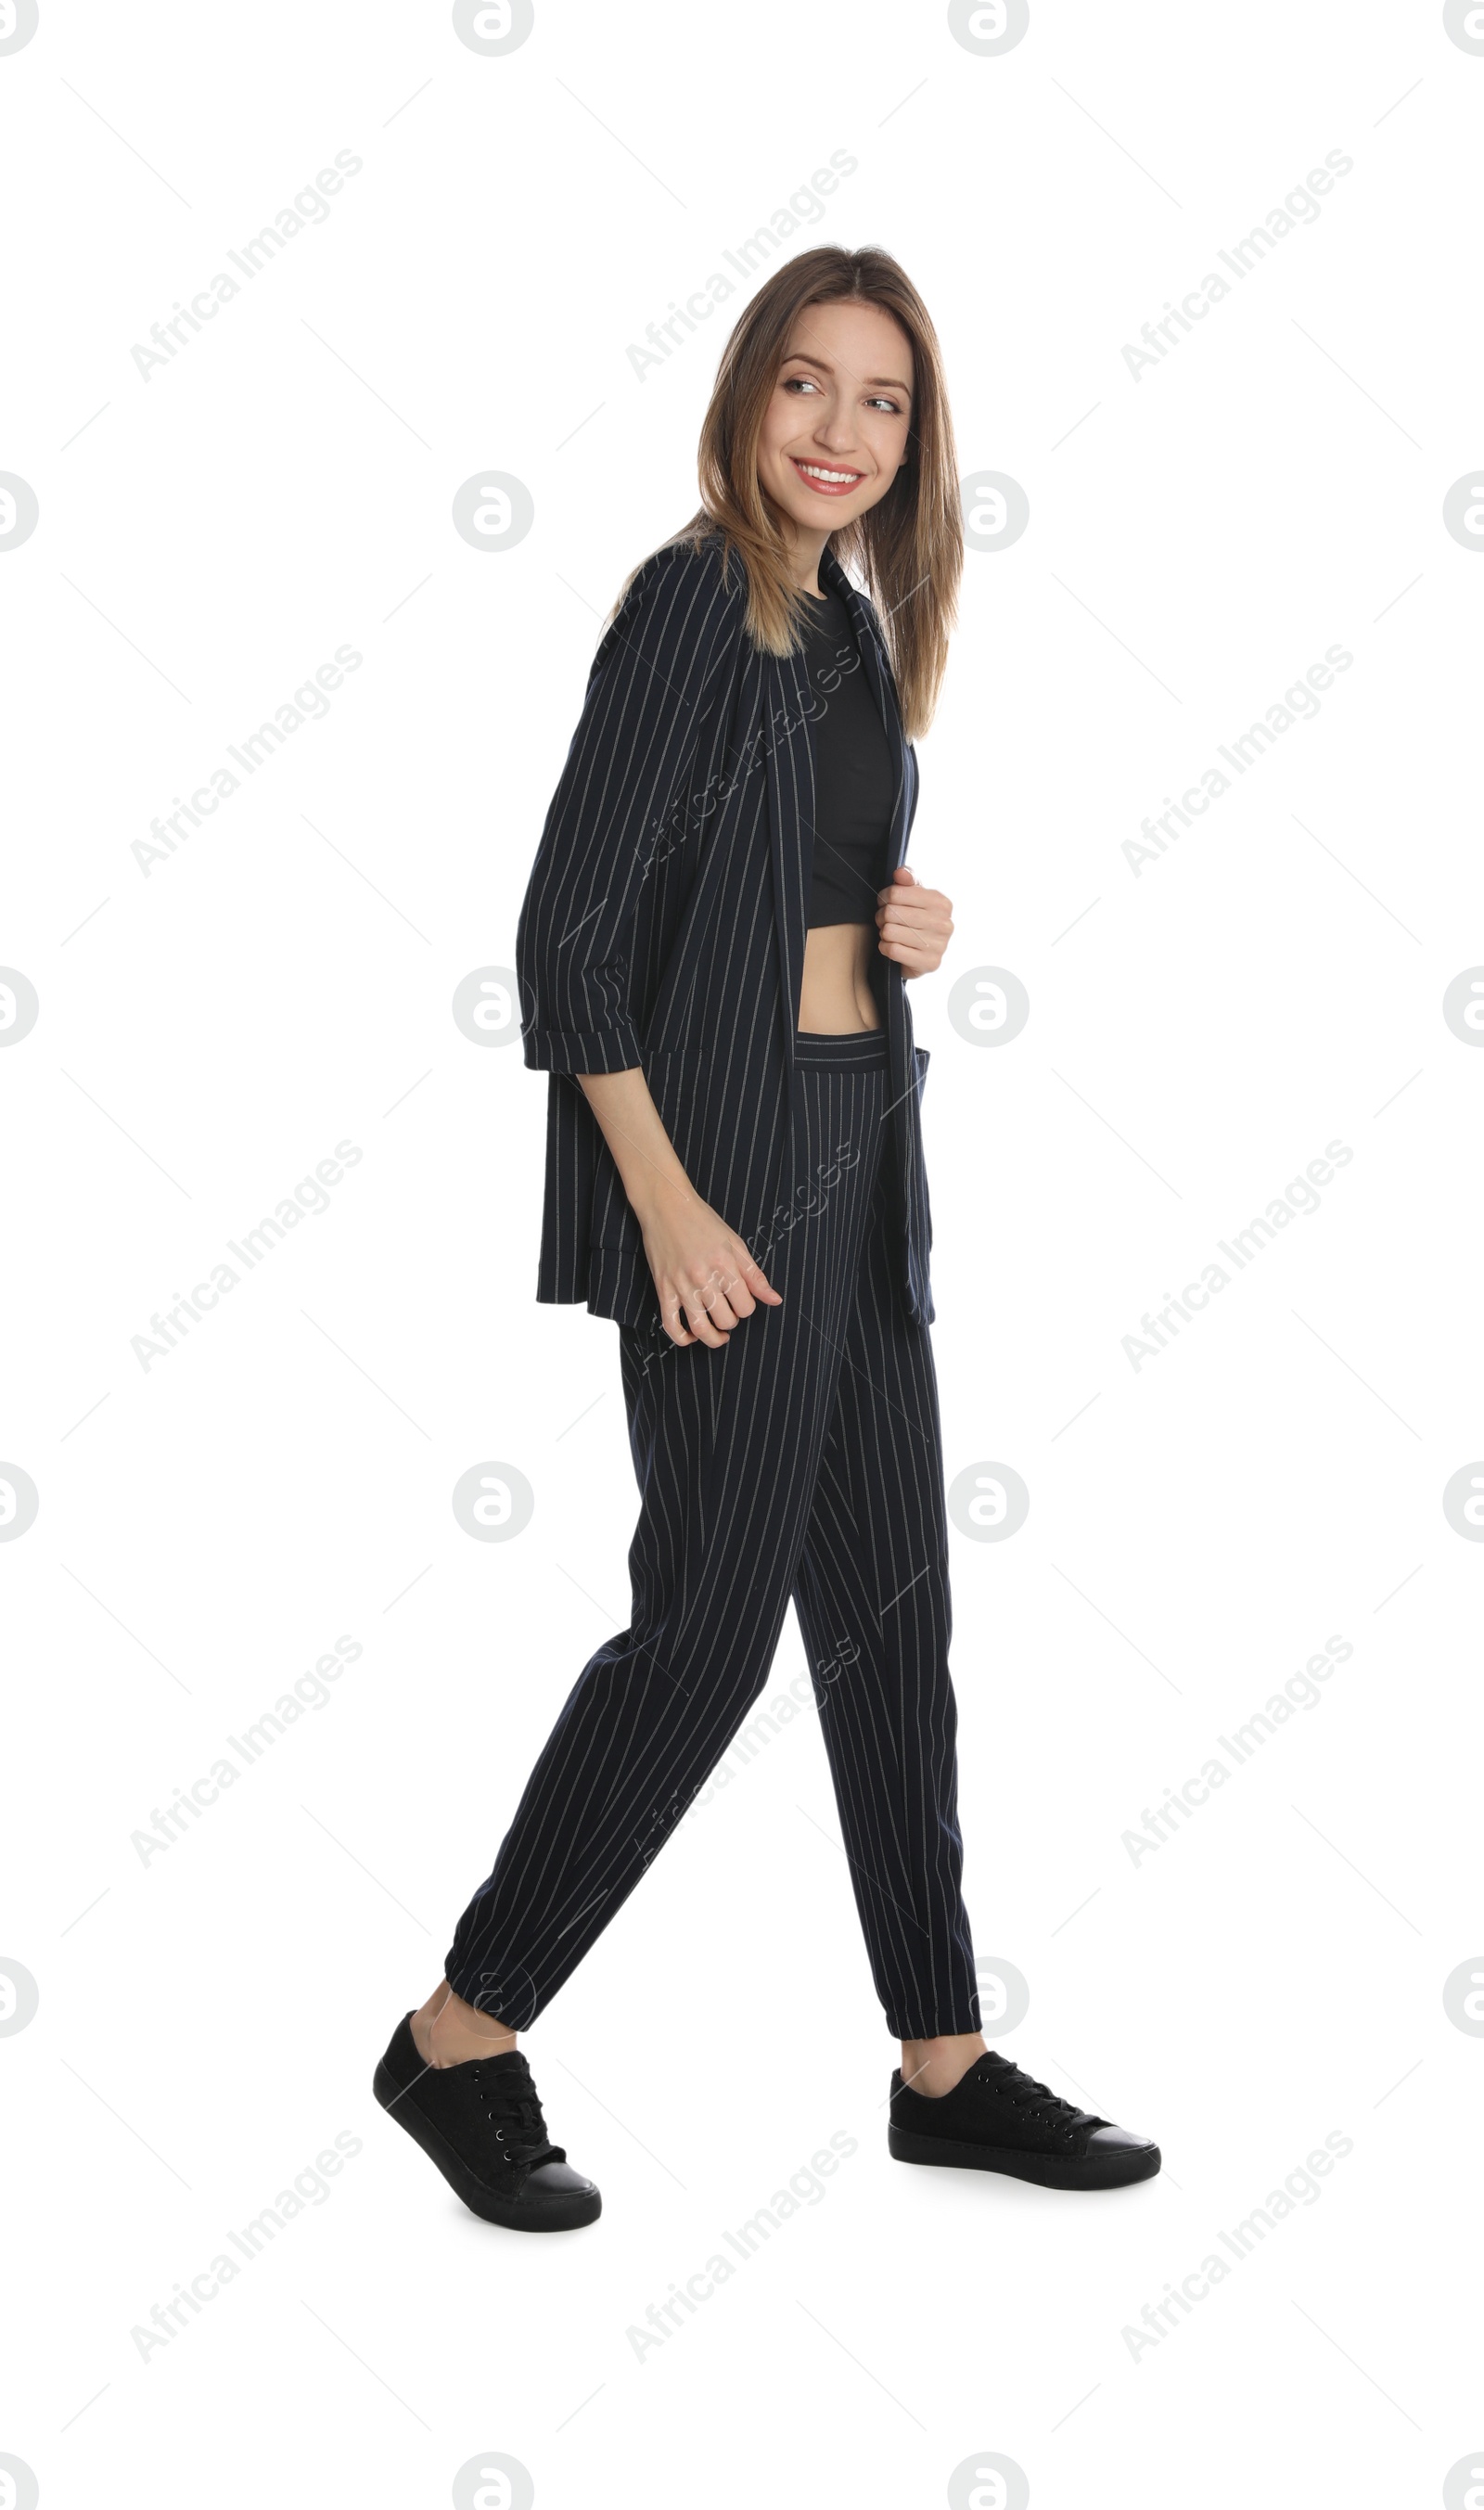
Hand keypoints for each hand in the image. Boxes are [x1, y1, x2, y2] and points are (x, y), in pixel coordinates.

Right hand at [637, 1181, 782, 1349]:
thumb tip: (775, 1300)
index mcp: (725, 1265)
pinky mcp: (662, 1289)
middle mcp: (704, 1277)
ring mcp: (681, 1285)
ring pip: (700, 1328)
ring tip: (718, 1335)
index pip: (746, 1306)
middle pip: (725, 1319)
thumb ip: (755, 1275)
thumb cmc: (702, 1221)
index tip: (741, 1300)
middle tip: (729, 1312)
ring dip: (712, 1339)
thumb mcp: (735, 1243)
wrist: (666, 1205)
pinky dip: (682, 1338)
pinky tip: (691, 1337)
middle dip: (731, 1321)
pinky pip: (670, 1324)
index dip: (747, 1308)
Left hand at [875, 863, 952, 977]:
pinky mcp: (930, 963)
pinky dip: (885, 948)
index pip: (896, 893)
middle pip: (891, 913)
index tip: (884, 902)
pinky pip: (893, 950)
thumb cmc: (917, 920)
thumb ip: (908, 880)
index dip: (884, 897)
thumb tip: (900, 873)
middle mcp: (944, 923)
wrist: (923, 955)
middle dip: (881, 916)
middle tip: (884, 920)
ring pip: (890, 931)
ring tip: (889, 933)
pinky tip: (891, 946)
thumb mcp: (914, 896)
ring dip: (883, 933)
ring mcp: (939, 945)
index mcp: (942, 902)